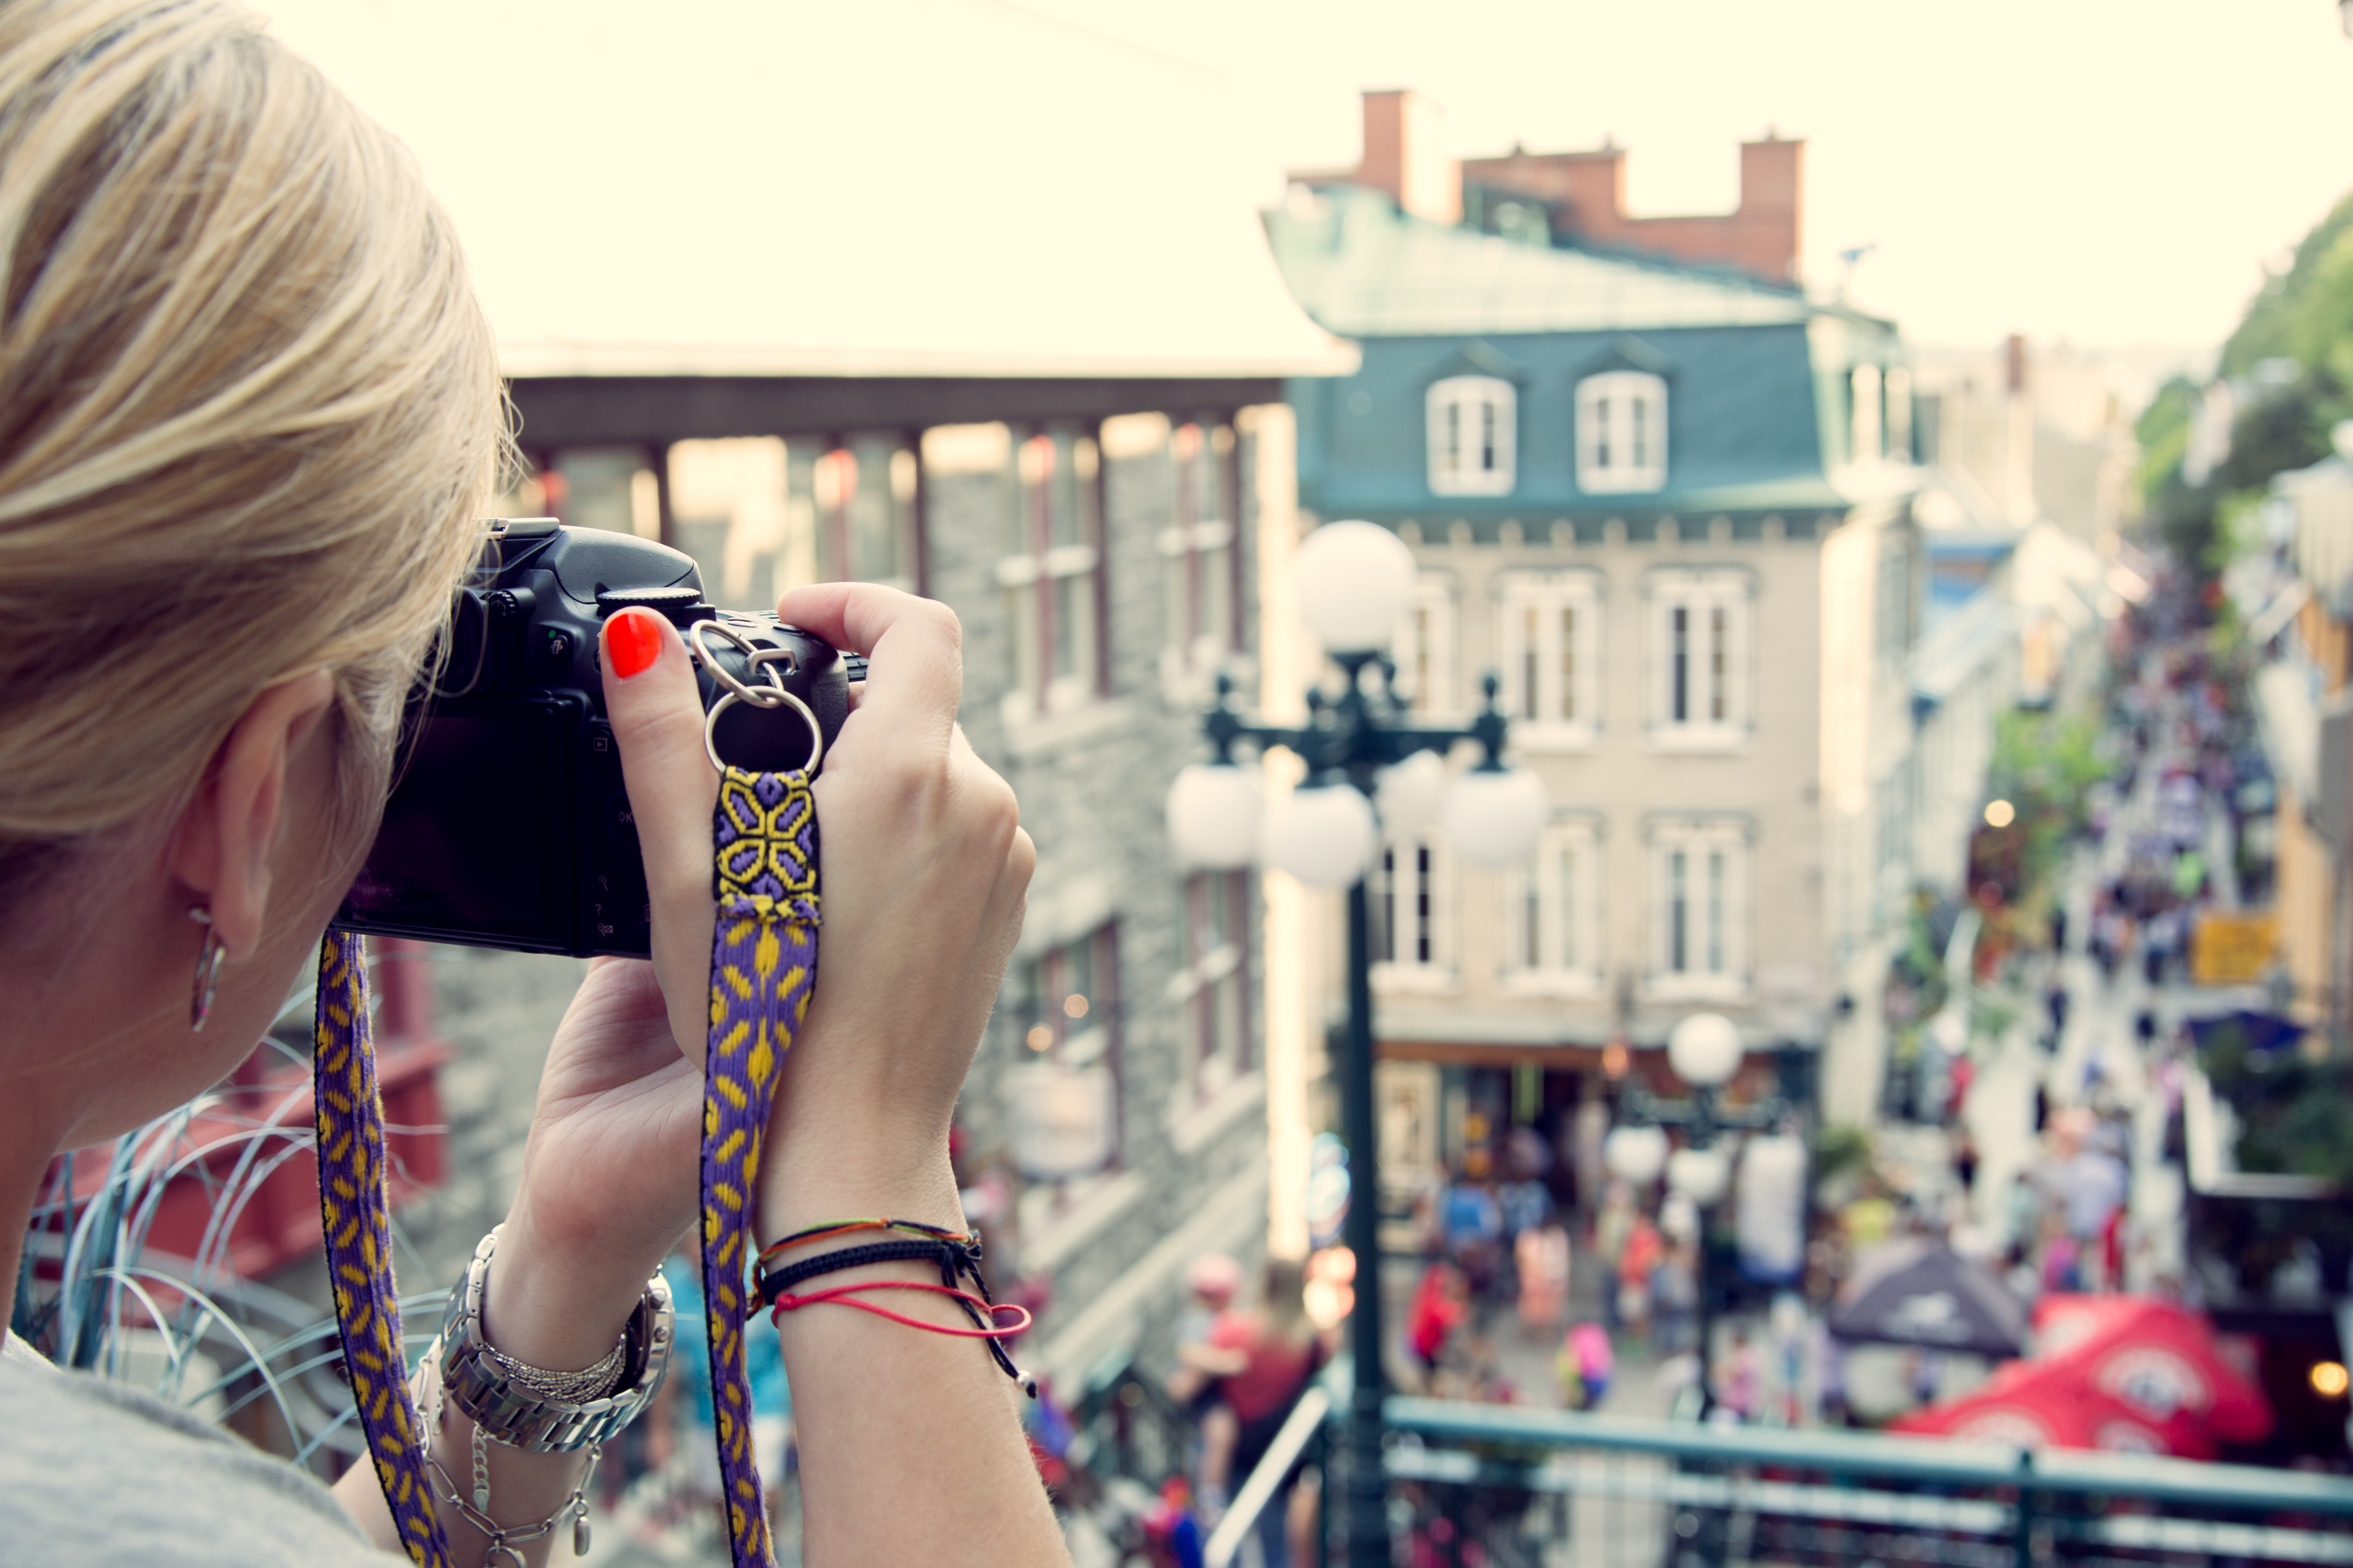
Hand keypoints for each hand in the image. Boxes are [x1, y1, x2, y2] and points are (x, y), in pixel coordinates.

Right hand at [487, 587, 1031, 1365]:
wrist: (851, 1143)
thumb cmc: (763, 1015)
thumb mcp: (690, 871)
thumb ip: (661, 740)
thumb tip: (639, 638)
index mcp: (911, 773)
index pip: (917, 623)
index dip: (854, 600)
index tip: (795, 616)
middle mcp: (979, 803)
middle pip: (918, 702)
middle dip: (840, 705)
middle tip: (756, 753)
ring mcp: (1005, 858)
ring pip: (936, 768)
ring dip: (868, 773)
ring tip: (786, 839)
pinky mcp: (1006, 906)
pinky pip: (956, 828)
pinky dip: (901, 829)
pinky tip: (834, 893)